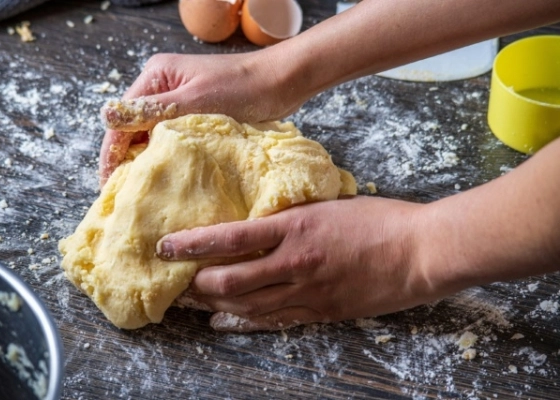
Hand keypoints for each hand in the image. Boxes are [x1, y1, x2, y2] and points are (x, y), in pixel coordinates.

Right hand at [99, 51, 307, 184]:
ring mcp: (178, 101)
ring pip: (151, 136)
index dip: (111, 153)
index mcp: (155, 76)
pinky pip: (171, 139)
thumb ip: (152, 110)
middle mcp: (161, 87)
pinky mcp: (194, 114)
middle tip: (123, 196)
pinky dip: (167, 157)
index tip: (108, 185)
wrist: (282, 82)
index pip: (122, 120)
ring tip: (141, 193)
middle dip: (126, 160)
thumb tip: (106, 116)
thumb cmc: (243, 87)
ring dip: (147, 161)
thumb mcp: (194, 100)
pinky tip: (166, 178)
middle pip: (132, 128)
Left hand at [156, 196, 432, 331]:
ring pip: (246, 306)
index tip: (166, 246)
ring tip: (192, 302)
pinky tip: (224, 321)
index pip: (230, 237)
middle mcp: (294, 262)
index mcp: (294, 227)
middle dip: (196, 284)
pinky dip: (244, 322)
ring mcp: (307, 292)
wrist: (419, 252)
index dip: (192, 244)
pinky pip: (273, 321)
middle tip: (176, 281)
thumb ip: (290, 217)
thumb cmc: (378, 220)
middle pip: (229, 280)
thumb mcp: (326, 205)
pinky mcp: (321, 312)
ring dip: (214, 305)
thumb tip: (258, 221)